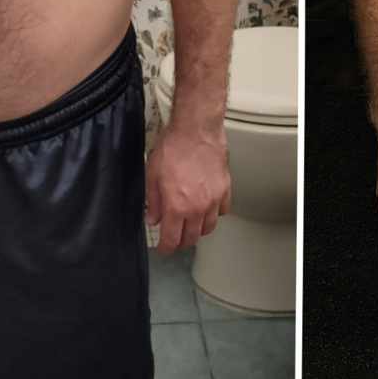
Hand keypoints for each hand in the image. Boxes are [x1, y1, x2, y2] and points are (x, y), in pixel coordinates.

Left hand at [145, 117, 230, 254]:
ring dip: (198, 229)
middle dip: (181, 241)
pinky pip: (223, 210)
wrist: (196, 129)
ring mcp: (213, 199)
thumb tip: (154, 218)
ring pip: (208, 227)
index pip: (171, 240)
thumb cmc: (174, 147)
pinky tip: (208, 207)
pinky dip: (215, 213)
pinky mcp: (225, 188)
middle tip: (175, 238)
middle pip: (191, 238)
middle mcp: (197, 208)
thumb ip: (153, 201)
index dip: (165, 248)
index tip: (163, 249)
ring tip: (191, 224)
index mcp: (176, 207)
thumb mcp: (152, 174)